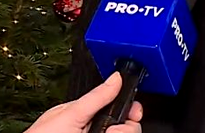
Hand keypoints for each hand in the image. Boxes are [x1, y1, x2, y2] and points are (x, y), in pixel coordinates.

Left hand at [25, 72, 142, 132]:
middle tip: (110, 131)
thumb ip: (96, 97)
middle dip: (124, 127)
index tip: (134, 112)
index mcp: (87, 115)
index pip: (118, 108)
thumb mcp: (71, 114)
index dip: (130, 109)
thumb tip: (116, 77)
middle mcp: (94, 130)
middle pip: (127, 125)